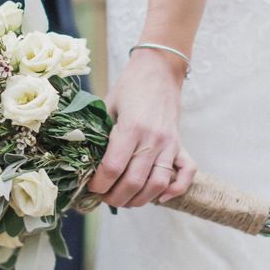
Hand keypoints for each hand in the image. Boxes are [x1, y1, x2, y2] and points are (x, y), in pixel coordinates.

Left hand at [87, 49, 197, 206]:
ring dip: (139, 200)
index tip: (91, 187)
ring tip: (124, 200)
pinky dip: (175, 190)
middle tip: (103, 198)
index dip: (99, 184)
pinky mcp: (180, 144)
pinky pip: (187, 173)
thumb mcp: (107, 106)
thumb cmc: (129, 87)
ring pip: (157, 184)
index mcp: (131, 127)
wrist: (159, 69)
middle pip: (134, 182)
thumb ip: (99, 133)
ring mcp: (169, 143)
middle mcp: (153, 138)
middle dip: (115, 197)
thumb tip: (83, 162)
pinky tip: (159, 197)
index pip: (113, 167)